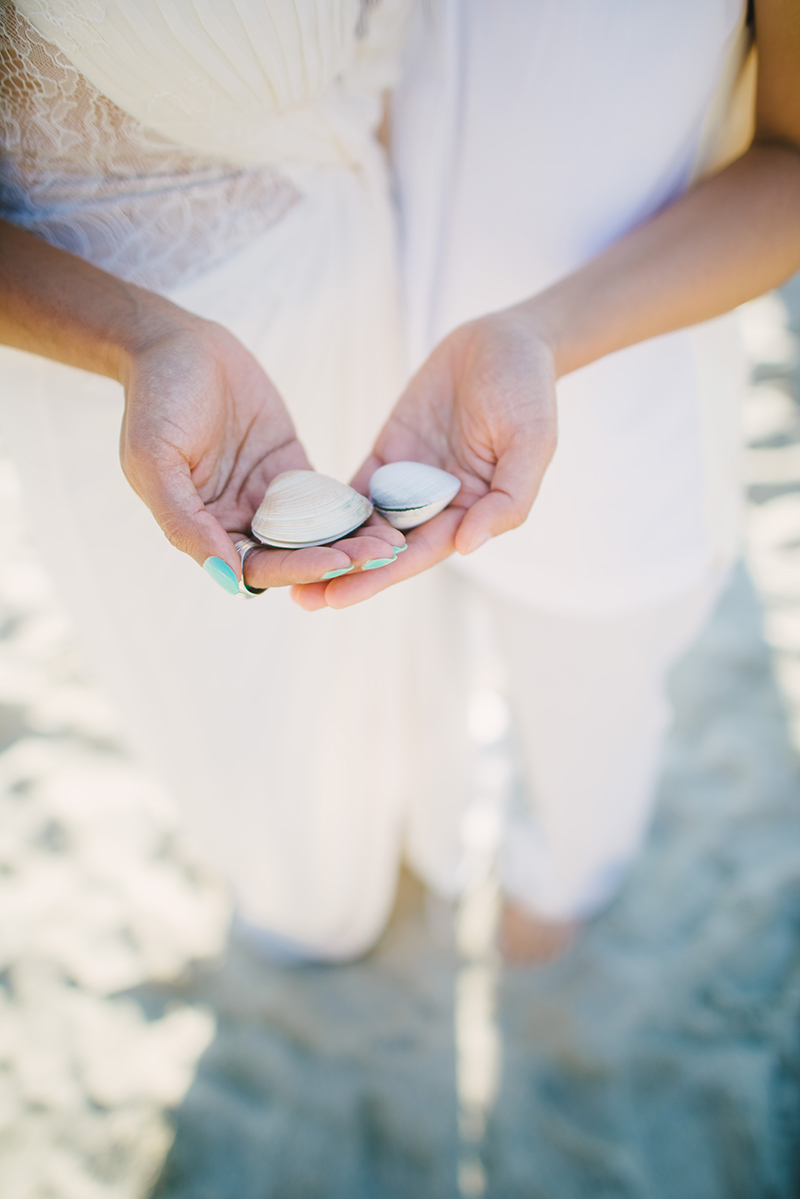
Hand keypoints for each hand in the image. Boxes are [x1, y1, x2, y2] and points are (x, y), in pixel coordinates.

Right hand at [120, 316, 403, 590]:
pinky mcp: (291, 469)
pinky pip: (326, 498)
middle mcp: (237, 521)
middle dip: (335, 559)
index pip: (255, 567)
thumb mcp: (154, 460)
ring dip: (351, 540)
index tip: (335, 564)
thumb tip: (228, 576)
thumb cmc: (155, 400)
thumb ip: (185, 521)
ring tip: (391, 542)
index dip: (296, 569)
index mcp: (203, 529)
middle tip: (380, 557)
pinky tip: (387, 513)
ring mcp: (267, 497)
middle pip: (292, 556)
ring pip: (314, 533)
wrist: (175, 344)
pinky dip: (354, 509)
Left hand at [291, 309, 557, 609]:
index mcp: (470, 514)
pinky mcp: (387, 456)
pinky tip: (289, 522)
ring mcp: (407, 483)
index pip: (419, 554)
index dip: (379, 576)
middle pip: (383, 550)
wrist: (506, 340)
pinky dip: (324, 506)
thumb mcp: (533, 442)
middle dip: (342, 574)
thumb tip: (467, 547)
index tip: (338, 598)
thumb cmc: (529, 392)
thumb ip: (507, 498)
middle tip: (298, 598)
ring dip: (327, 549)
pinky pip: (352, 486)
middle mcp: (435, 508)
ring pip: (362, 526)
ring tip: (280, 568)